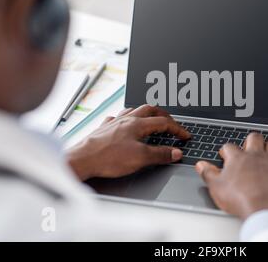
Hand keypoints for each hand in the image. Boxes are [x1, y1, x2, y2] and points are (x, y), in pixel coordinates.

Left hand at [67, 105, 189, 180]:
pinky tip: (123, 124)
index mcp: (137, 124)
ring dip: (145, 113)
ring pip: (133, 110)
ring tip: (150, 117)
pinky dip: (124, 119)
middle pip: (149, 109)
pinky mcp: (103, 130)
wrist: (82, 159)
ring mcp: (114, 123)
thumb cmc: (108, 158)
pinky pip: (116, 118)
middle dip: (163, 114)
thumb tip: (176, 152)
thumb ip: (160, 154)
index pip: (164, 123)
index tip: (185, 135)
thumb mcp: (140, 158)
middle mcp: (126, 119)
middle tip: (171, 121)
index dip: (177, 129)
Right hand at [195, 133, 267, 219]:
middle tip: (247, 148)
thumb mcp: (216, 187)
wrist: (263, 208)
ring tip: (264, 152)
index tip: (225, 155)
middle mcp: (256, 155)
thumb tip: (201, 165)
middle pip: (254, 137)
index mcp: (238, 158)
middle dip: (250, 141)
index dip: (226, 151)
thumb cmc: (240, 198)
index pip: (229, 147)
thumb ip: (208, 173)